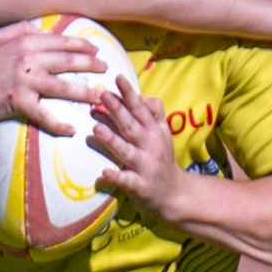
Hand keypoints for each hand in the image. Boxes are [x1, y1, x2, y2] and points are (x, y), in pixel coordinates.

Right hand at [0, 23, 106, 136]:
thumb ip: (21, 30)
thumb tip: (42, 27)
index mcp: (25, 40)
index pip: (61, 40)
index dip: (82, 45)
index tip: (97, 50)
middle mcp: (28, 57)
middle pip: (68, 60)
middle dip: (92, 65)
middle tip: (107, 70)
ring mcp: (23, 79)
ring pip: (63, 86)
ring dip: (86, 93)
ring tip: (101, 99)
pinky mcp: (17, 101)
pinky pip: (43, 114)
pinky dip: (59, 124)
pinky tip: (71, 130)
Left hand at [88, 78, 191, 223]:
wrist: (175, 194)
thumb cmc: (161, 160)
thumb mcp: (160, 134)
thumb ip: (149, 113)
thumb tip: (131, 94)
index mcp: (155, 131)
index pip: (142, 109)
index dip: (130, 93)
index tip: (118, 77)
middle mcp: (152, 146)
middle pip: (132, 125)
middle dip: (118, 110)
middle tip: (102, 95)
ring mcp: (146, 166)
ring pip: (127, 151)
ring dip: (112, 139)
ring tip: (96, 128)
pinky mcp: (141, 186)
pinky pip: (127, 181)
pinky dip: (116, 177)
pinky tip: (104, 173)